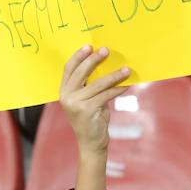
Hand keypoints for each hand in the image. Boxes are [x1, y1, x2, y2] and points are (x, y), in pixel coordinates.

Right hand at [61, 46, 129, 189]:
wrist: (91, 142)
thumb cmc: (91, 118)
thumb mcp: (87, 99)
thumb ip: (90, 84)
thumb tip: (106, 65)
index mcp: (64, 91)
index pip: (68, 68)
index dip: (78, 56)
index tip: (89, 46)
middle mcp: (67, 96)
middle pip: (80, 72)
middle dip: (94, 59)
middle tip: (106, 50)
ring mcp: (76, 104)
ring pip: (98, 83)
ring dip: (114, 75)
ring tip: (126, 69)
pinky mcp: (88, 110)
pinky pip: (106, 95)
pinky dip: (118, 88)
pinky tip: (127, 84)